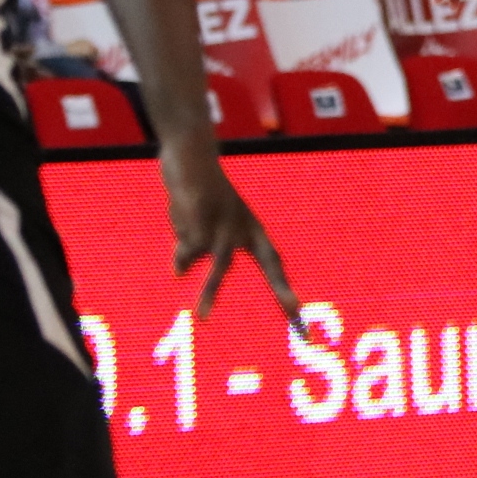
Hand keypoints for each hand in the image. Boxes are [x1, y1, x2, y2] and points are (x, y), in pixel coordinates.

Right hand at [164, 149, 301, 329]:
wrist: (191, 159)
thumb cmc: (200, 195)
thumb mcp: (207, 225)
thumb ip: (199, 251)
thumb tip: (179, 272)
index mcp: (251, 230)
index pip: (275, 264)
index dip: (285, 291)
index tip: (299, 316)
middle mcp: (245, 229)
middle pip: (270, 265)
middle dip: (283, 292)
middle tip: (296, 315)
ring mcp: (226, 227)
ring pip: (218, 268)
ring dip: (208, 293)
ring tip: (202, 318)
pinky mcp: (201, 224)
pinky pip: (184, 255)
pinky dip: (178, 250)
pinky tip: (180, 223)